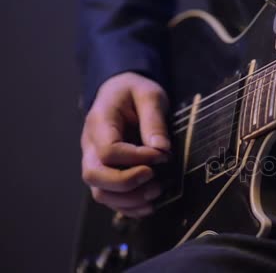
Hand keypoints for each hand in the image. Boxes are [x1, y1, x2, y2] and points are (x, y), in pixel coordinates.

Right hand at [81, 72, 170, 217]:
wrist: (122, 91)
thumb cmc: (135, 91)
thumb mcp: (150, 95)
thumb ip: (154, 120)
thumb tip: (161, 150)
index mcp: (99, 121)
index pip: (108, 150)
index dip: (135, 158)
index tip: (161, 156)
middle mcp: (90, 145)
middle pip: (94, 175)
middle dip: (126, 183)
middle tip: (155, 177)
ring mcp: (95, 161)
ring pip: (100, 192)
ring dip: (129, 199)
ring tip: (157, 191)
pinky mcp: (106, 173)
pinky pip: (110, 198)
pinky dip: (129, 207)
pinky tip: (150, 204)